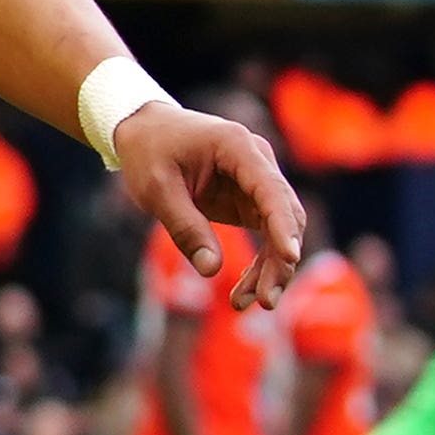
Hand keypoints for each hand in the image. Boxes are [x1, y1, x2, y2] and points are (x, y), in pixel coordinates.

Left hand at [111, 103, 303, 307]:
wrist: (143, 130)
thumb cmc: (148, 151)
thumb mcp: (156, 189)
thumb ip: (184, 227)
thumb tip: (211, 270)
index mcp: (238, 148)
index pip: (271, 190)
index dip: (283, 225)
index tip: (290, 257)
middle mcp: (258, 162)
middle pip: (285, 215)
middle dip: (280, 260)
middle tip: (264, 301)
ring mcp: (258, 182)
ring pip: (281, 230)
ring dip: (271, 268)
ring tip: (246, 304)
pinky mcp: (250, 200)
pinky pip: (267, 236)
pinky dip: (260, 264)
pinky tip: (243, 293)